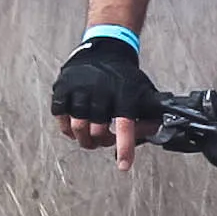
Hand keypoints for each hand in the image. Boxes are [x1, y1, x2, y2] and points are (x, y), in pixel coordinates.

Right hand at [49, 33, 161, 165]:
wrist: (105, 49)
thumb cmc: (126, 77)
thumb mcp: (145, 92)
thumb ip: (151, 114)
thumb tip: (156, 134)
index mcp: (124, 94)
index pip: (125, 125)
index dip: (124, 147)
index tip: (123, 165)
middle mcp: (100, 91)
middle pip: (97, 132)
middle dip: (102, 142)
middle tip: (105, 140)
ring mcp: (79, 88)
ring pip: (77, 127)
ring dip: (84, 139)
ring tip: (90, 137)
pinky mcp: (62, 87)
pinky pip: (60, 116)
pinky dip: (66, 128)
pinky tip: (75, 127)